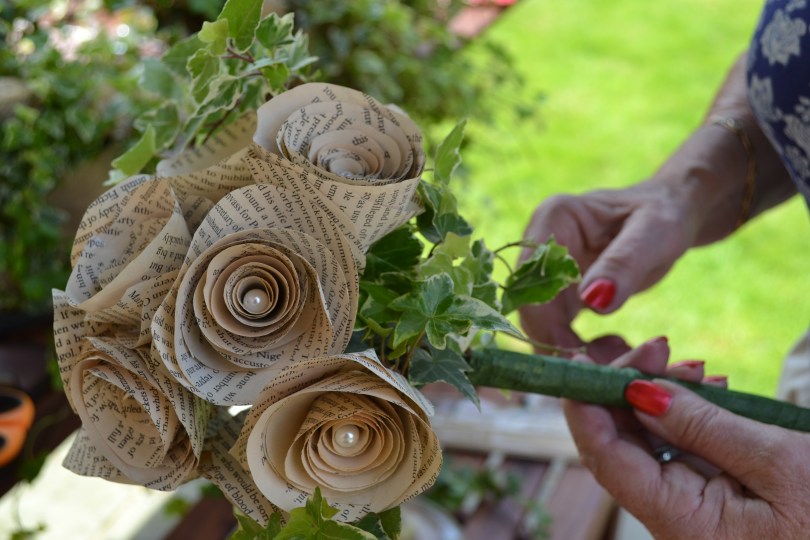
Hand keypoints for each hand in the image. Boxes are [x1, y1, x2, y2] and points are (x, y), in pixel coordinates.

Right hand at [519, 183, 693, 361]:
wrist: (673, 212)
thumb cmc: (666, 213)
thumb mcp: (653, 234)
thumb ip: (623, 265)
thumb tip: (593, 302)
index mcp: (552, 220)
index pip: (531, 285)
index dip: (548, 328)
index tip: (584, 363)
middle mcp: (539, 248)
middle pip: (534, 313)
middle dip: (568, 350)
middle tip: (613, 373)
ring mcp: (547, 274)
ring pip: (547, 329)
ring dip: (579, 356)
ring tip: (625, 360)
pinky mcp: (561, 295)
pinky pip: (563, 333)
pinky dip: (588, 351)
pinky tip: (619, 351)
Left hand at [563, 342, 809, 539]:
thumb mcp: (780, 464)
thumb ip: (704, 427)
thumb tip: (638, 393)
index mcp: (680, 523)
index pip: (605, 458)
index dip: (584, 405)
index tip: (578, 359)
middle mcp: (676, 520)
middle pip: (624, 444)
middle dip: (630, 388)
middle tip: (657, 344)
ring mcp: (696, 511)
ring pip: (654, 443)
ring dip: (662, 396)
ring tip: (693, 364)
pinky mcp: (718, 501)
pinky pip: (686, 451)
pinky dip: (691, 414)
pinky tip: (708, 386)